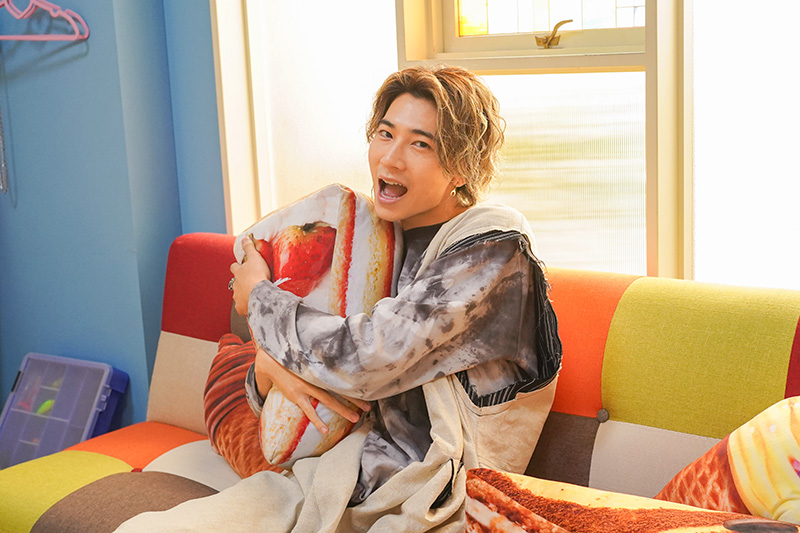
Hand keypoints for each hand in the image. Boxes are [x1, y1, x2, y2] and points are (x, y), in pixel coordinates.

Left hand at [230, 236, 271, 315]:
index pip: (234, 267)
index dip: (237, 267)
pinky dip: (246, 306)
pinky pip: (242, 307)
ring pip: (238, 295)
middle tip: (250, 282)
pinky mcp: (241, 308)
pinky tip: (253, 305)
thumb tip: (244, 238)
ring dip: (244, 294)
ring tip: (254, 295)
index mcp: (238, 273)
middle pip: (235, 282)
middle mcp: (235, 285)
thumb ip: (249, 248)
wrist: (259, 295)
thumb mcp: (255, 257)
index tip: (241, 267)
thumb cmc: (257, 275)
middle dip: (241, 282)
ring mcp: (237, 297)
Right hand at [254, 348, 370, 433]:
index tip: (368, 388)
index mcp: (321, 368)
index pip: (342, 376)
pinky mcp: (297, 395)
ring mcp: (307, 387)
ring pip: (329, 400)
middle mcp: (317, 377)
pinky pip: (309, 411)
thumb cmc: (290, 358)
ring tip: (355, 418)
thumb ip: (318, 361)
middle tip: (369, 407)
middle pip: (340, 389)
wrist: (270, 361)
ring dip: (343, 409)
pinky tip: (325, 430)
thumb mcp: (307, 357)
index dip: (354, 383)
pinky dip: (317, 421)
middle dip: (355, 398)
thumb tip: (331, 361)